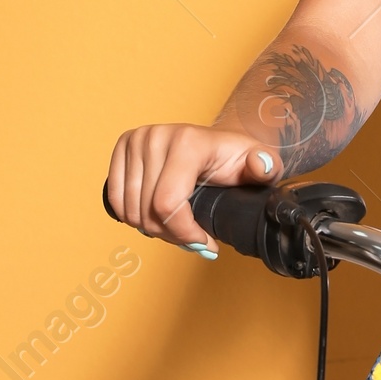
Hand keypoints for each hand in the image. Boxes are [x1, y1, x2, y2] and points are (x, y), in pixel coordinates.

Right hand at [106, 123, 277, 251]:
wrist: (216, 144)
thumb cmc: (235, 159)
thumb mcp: (260, 164)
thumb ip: (265, 167)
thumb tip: (259, 166)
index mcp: (187, 141)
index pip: (167, 203)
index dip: (184, 233)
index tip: (204, 243)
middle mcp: (156, 136)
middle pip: (148, 212)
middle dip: (172, 235)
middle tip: (193, 237)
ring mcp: (136, 140)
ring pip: (131, 210)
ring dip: (153, 229)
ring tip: (177, 227)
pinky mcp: (122, 147)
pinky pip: (115, 200)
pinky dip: (133, 217)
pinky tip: (156, 217)